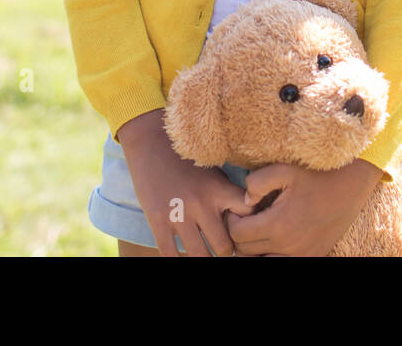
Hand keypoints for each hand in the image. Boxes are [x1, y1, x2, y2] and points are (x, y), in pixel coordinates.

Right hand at [117, 109, 254, 256]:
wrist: (151, 142)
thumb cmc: (187, 158)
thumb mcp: (214, 171)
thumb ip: (227, 194)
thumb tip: (249, 215)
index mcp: (219, 190)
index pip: (247, 216)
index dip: (249, 228)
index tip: (245, 232)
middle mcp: (202, 204)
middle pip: (224, 247)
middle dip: (225, 251)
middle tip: (223, 249)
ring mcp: (178, 214)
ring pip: (199, 256)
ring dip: (204, 258)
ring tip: (205, 254)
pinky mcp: (157, 220)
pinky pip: (169, 253)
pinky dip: (176, 259)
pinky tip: (181, 255)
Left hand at [227, 159, 383, 255]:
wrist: (349, 187)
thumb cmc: (316, 175)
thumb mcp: (285, 169)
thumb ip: (258, 182)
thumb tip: (245, 201)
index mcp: (278, 225)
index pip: (238, 235)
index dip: (232, 222)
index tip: (237, 211)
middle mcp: (288, 246)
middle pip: (246, 252)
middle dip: (241, 236)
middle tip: (246, 219)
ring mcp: (301, 255)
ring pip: (263, 263)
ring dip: (256, 250)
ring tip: (258, 232)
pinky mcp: (312, 257)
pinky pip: (283, 264)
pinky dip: (273, 256)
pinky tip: (275, 240)